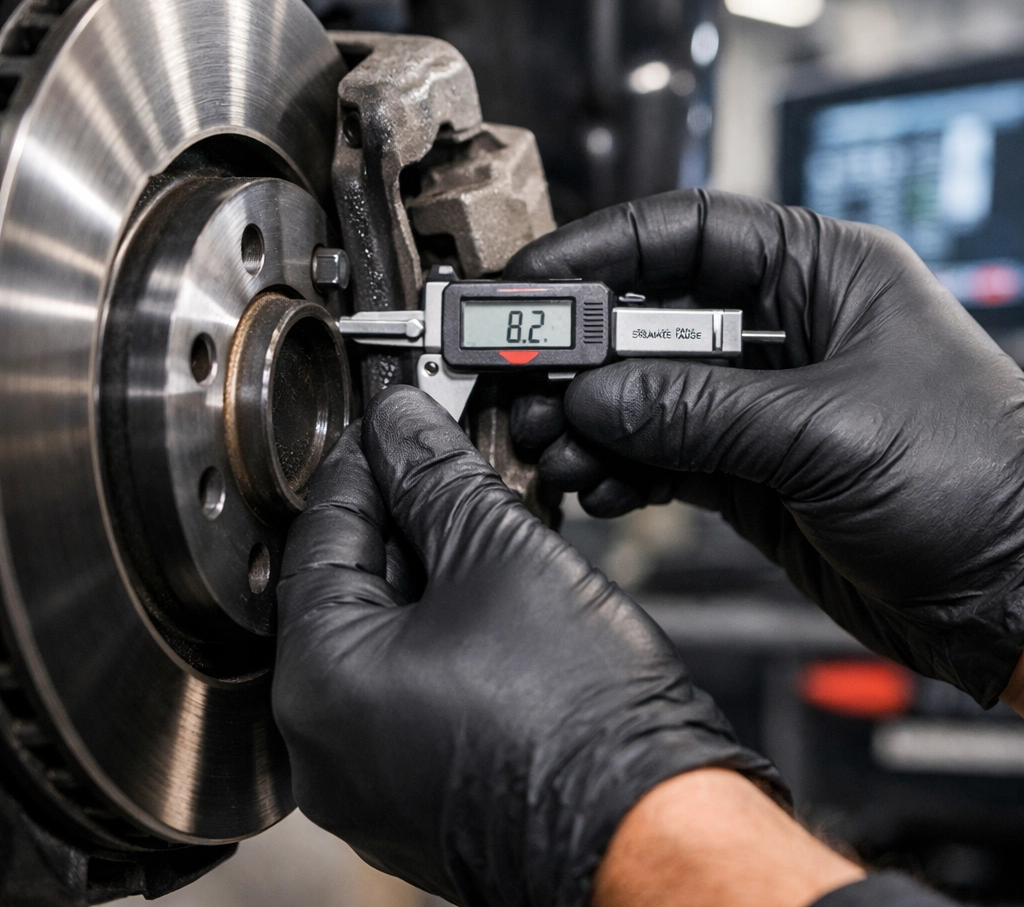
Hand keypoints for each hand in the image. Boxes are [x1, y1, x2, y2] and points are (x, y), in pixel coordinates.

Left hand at [272, 386, 784, 906]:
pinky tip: (486, 589)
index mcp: (319, 684)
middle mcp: (326, 745)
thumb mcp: (500, 556)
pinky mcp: (419, 791)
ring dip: (425, 569)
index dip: (363, 464)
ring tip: (475, 517)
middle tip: (441, 463)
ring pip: (383, 638)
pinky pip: (409, 686)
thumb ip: (437, 476)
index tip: (392, 426)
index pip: (320, 535)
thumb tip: (405, 426)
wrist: (654, 836)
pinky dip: (439, 628)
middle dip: (399, 515)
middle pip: (347, 588)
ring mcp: (372, 777)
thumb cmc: (581, 724)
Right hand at [505, 189, 1023, 707]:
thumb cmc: (983, 484)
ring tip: (554, 450)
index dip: (600, 249)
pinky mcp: (750, 470)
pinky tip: (597, 487)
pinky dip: (622, 469)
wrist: (1023, 596)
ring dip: (593, 421)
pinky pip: (663, 454)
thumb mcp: (828, 431)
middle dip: (583, 354)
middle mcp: (785, 331)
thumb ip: (698, 410)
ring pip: (646, 394)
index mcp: (821, 274)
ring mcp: (762, 404)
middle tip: (525, 385)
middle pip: (652, 318)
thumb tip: (596, 397)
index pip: (687, 233)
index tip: (533, 278)